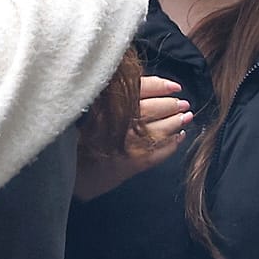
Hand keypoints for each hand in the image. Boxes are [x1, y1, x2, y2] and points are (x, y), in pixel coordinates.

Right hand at [74, 76, 191, 199]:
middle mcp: (121, 120)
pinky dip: (174, 142)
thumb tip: (148, 86)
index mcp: (107, 103)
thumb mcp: (90, 108)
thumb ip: (113, 95)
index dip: (161, 86)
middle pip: (155, 107)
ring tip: (186, 116)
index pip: (141, 87)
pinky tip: (179, 136)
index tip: (174, 87)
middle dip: (172, 104)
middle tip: (183, 103)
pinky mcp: (137, 161)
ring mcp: (131, 141)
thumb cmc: (78, 137)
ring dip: (177, 120)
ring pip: (163, 126)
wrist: (71, 172)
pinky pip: (163, 149)